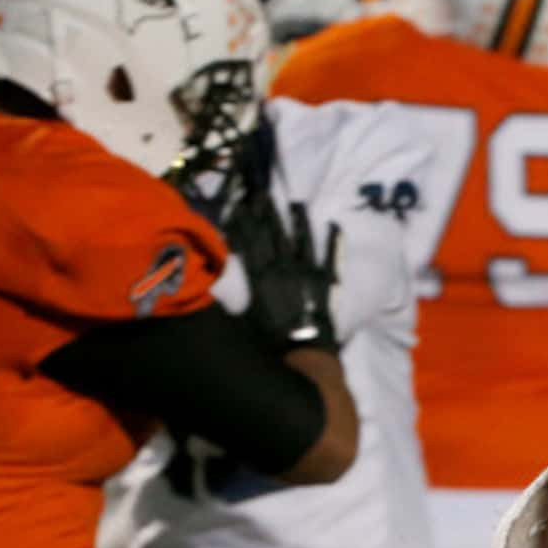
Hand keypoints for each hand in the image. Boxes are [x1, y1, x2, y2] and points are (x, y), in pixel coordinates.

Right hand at [227, 192, 341, 356]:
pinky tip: (335, 227)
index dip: (245, 222)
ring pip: (302, 240)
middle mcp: (283, 268)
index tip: (240, 204)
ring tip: (296, 204)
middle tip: (263, 194)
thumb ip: (232, 298)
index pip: (251, 242)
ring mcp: (306, 273)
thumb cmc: (270, 340)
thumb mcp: (243, 317)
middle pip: (275, 235)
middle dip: (268, 213)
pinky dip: (334, 243)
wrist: (303, 353)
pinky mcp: (325, 283)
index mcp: (262, 276)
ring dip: (299, 221)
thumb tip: (212, 284)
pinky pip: (331, 259)